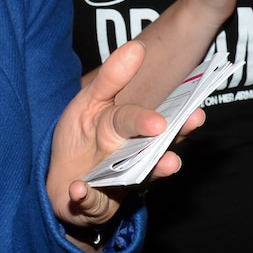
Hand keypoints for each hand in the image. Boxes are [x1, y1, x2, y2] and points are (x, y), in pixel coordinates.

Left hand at [47, 41, 198, 238]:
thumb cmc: (81, 135)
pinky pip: (89, 203)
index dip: (176, 120)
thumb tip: (136, 47)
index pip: (158, 125)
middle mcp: (131, 160)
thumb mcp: (90, 100)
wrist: (58, 178)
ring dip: (147, 175)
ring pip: (136, 181)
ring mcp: (115, 184)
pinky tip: (79, 188)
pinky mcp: (93, 205)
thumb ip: (111, 77)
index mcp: (131, 132)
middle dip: (166, 145)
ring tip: (163, 166)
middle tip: (170, 134)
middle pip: (151, 153)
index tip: (195, 111)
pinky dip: (84, 197)